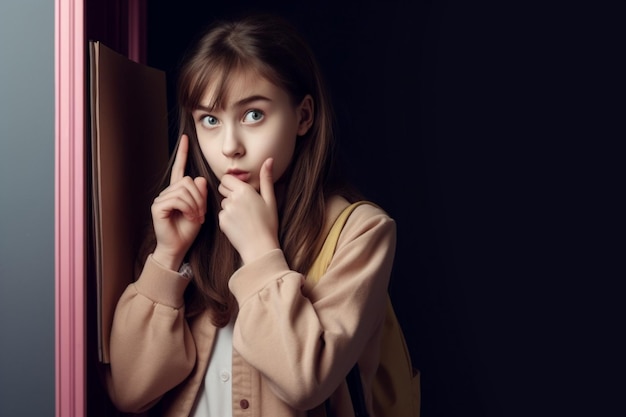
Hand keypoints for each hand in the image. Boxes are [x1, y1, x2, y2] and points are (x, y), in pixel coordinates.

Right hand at [151, 135, 207, 269]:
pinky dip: (188, 208)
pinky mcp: (158, 206)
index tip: (186, 138)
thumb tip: (199, 179)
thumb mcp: (201, 210)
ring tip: (196, 217)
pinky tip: (190, 217)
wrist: (178, 247)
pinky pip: (178, 199)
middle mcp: (168, 192)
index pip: (180, 168)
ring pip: (185, 190)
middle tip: (202, 213)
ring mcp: (161, 199)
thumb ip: (201, 194)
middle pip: (188, 181)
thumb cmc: (188, 230)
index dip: (183, 153)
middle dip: (200, 197)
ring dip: (195, 204)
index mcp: (178, 191)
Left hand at [218, 158, 279, 263]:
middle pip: (222, 188)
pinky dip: (228, 218)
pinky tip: (239, 225)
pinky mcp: (221, 222)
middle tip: (244, 204)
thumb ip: (266, 178)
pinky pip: (222, 215)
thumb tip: (269, 159)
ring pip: (223, 202)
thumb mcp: (270, 200)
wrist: (260, 247)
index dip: (232, 183)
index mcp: (245, 191)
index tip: (241, 191)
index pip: (226, 178)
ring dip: (230, 206)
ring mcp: (226, 211)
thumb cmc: (268, 223)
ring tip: (244, 217)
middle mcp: (233, 199)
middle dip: (230, 193)